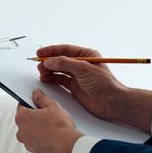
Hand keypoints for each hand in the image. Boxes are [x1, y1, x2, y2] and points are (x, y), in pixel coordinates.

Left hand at [15, 89, 82, 152]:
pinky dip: (40, 138)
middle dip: (34, 116)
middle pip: (25, 119)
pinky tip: (51, 135)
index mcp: (22, 117)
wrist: (68, 148)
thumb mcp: (52, 106)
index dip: (30, 102)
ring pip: (29, 131)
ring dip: (37, 128)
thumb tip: (36, 94)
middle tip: (47, 114)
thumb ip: (41, 98)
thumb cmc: (59, 128)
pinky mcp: (33, 151)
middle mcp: (21, 131)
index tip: (36, 102)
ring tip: (51, 126)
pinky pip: (35, 141)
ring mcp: (26, 142)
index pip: (21, 105)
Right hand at [37, 44, 151, 131]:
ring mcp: (77, 76)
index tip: (40, 53)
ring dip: (49, 70)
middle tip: (39, 64)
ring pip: (58, 70)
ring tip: (41, 72)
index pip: (65, 50)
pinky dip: (51, 79)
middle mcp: (81, 64)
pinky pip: (60, 80)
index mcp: (86, 55)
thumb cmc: (105, 84)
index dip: (52, 50)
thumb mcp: (84, 69)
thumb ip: (65, 63)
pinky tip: (45, 79)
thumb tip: (49, 60)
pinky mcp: (74, 86)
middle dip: (48, 61)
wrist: (112, 103)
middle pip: (60, 59)